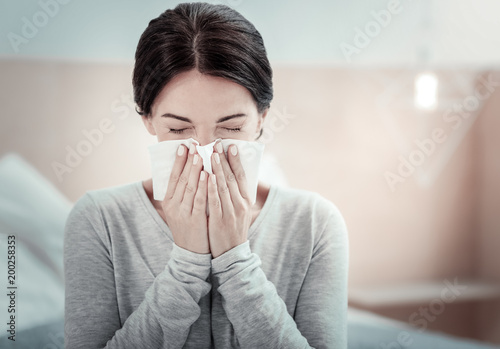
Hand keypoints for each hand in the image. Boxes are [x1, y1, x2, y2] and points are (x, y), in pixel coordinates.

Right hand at [161, 143, 209, 253]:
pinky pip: (200, 200)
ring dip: (195, 170)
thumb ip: (182, 192)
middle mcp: (173, 206)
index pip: (173, 177)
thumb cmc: (188, 226)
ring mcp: (184, 213)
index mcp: (168, 201)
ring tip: (200, 155)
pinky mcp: (195, 220)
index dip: (178, 161)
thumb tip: (187, 170)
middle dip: (188, 161)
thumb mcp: (179, 209)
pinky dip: (204, 187)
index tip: (183, 146)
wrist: (191, 253)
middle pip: (181, 179)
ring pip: (190, 188)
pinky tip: (208, 175)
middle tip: (194, 145)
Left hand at [207, 140, 251, 257]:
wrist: (231, 254)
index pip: (241, 176)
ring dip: (217, 169)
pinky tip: (207, 176)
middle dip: (224, 160)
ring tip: (211, 154)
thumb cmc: (233, 229)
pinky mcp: (219, 221)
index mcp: (246, 201)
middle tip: (217, 144)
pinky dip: (211, 188)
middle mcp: (240, 205)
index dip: (236, 161)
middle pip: (232, 178)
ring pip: (223, 187)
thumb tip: (232, 175)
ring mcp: (230, 213)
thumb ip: (236, 195)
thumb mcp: (240, 211)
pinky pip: (215, 201)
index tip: (231, 146)